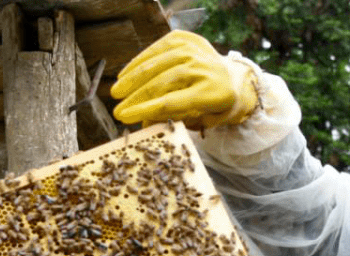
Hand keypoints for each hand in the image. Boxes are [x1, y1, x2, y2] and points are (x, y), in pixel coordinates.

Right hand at [110, 30, 258, 128]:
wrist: (232, 78)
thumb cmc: (214, 105)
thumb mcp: (202, 120)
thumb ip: (175, 121)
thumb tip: (143, 123)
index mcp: (213, 93)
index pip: (171, 102)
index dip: (144, 109)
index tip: (124, 117)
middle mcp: (205, 68)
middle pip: (162, 82)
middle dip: (135, 97)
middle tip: (116, 110)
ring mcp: (195, 50)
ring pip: (157, 63)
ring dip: (133, 78)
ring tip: (117, 92)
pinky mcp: (185, 38)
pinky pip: (157, 49)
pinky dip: (139, 61)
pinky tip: (126, 74)